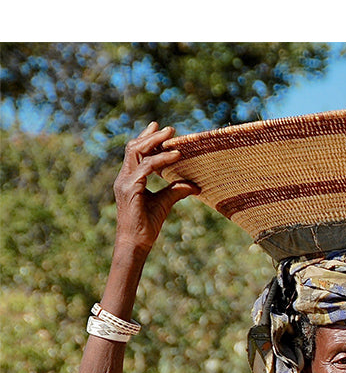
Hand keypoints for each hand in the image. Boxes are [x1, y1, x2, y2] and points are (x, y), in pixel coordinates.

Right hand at [112, 122, 198, 252]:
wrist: (136, 243)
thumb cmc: (146, 225)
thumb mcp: (164, 203)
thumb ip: (176, 190)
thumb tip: (194, 185)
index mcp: (129, 179)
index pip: (136, 153)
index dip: (147, 139)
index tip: (160, 130)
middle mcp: (125, 177)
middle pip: (135, 148)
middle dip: (151, 136)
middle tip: (170, 129)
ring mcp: (126, 182)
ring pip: (137, 152)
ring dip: (155, 142)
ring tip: (172, 135)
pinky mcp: (131, 189)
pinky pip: (146, 167)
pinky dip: (161, 160)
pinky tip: (175, 156)